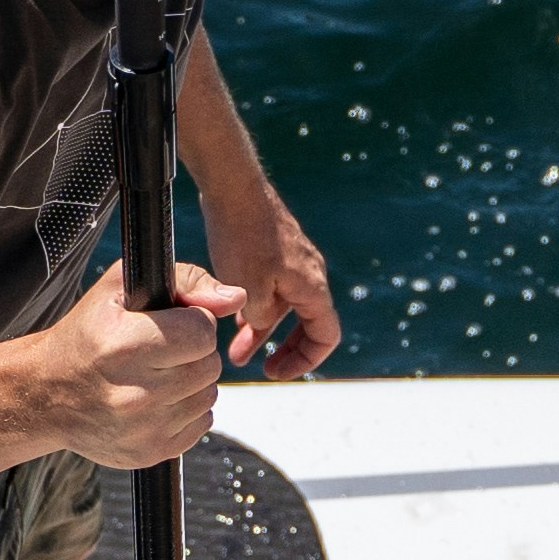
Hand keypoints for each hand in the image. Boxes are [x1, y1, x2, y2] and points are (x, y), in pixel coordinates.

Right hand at [46, 265, 244, 469]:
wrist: (45, 395)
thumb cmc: (86, 335)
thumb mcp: (120, 289)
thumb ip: (185, 280)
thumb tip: (234, 298)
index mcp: (123, 346)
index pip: (202, 332)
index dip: (192, 322)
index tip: (169, 324)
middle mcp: (134, 393)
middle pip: (209, 365)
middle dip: (193, 353)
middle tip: (160, 351)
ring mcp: (143, 429)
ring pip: (209, 395)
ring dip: (192, 382)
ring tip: (155, 375)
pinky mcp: (150, 453)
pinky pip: (202, 424)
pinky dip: (187, 410)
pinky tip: (156, 400)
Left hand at [204, 191, 341, 379]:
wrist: (233, 188)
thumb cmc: (243, 237)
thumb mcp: (248, 290)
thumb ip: (259, 319)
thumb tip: (258, 325)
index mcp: (312, 287)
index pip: (326, 335)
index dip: (305, 360)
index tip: (277, 371)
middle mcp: (310, 275)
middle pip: (308, 325)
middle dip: (286, 350)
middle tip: (264, 369)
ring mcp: (293, 263)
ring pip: (284, 308)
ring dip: (263, 332)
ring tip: (236, 354)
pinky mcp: (275, 252)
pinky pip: (273, 290)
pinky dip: (257, 309)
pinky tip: (232, 321)